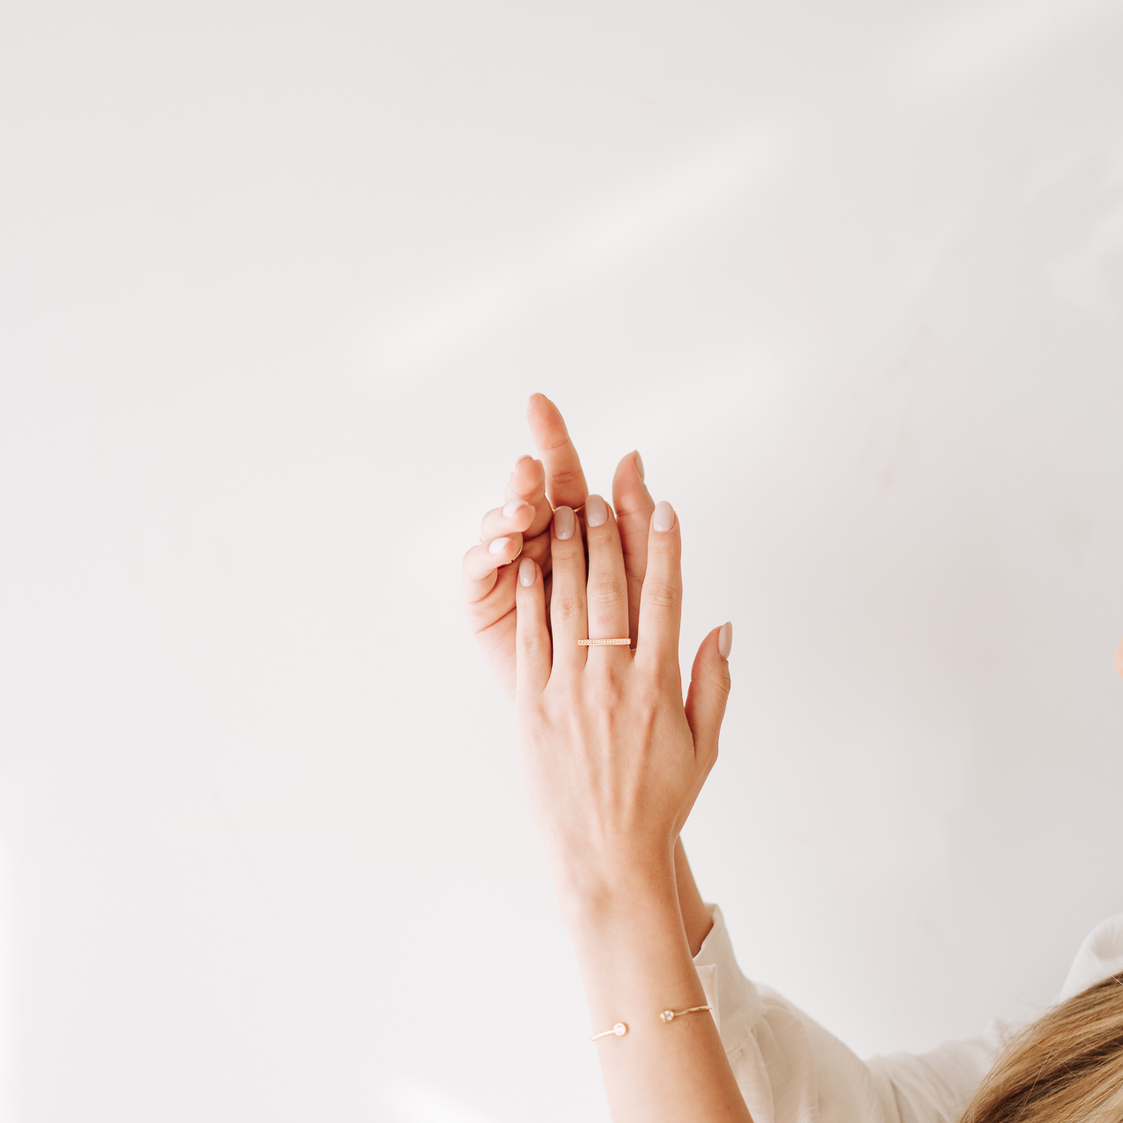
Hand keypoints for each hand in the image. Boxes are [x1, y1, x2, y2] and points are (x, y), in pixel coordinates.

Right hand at [461, 394, 652, 698]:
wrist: (607, 721)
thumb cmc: (630, 655)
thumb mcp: (642, 581)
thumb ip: (638, 521)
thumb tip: (634, 457)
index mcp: (580, 531)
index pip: (565, 474)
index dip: (552, 437)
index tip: (537, 401)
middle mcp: (539, 542)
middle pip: (527, 494)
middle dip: (525, 474)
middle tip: (526, 462)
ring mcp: (509, 569)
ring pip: (499, 525)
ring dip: (507, 511)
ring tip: (522, 513)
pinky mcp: (485, 603)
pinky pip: (479, 570)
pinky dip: (488, 554)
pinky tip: (503, 546)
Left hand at [512, 487, 731, 915]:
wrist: (606, 856)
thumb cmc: (659, 804)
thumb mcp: (704, 746)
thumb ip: (714, 682)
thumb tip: (724, 626)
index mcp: (659, 685)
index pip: (665, 598)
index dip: (664, 547)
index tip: (663, 506)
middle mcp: (614, 680)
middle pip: (612, 588)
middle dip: (608, 533)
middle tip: (603, 491)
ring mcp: (569, 691)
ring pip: (568, 604)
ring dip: (567, 552)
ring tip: (565, 511)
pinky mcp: (532, 707)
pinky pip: (532, 640)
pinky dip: (532, 598)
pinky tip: (533, 565)